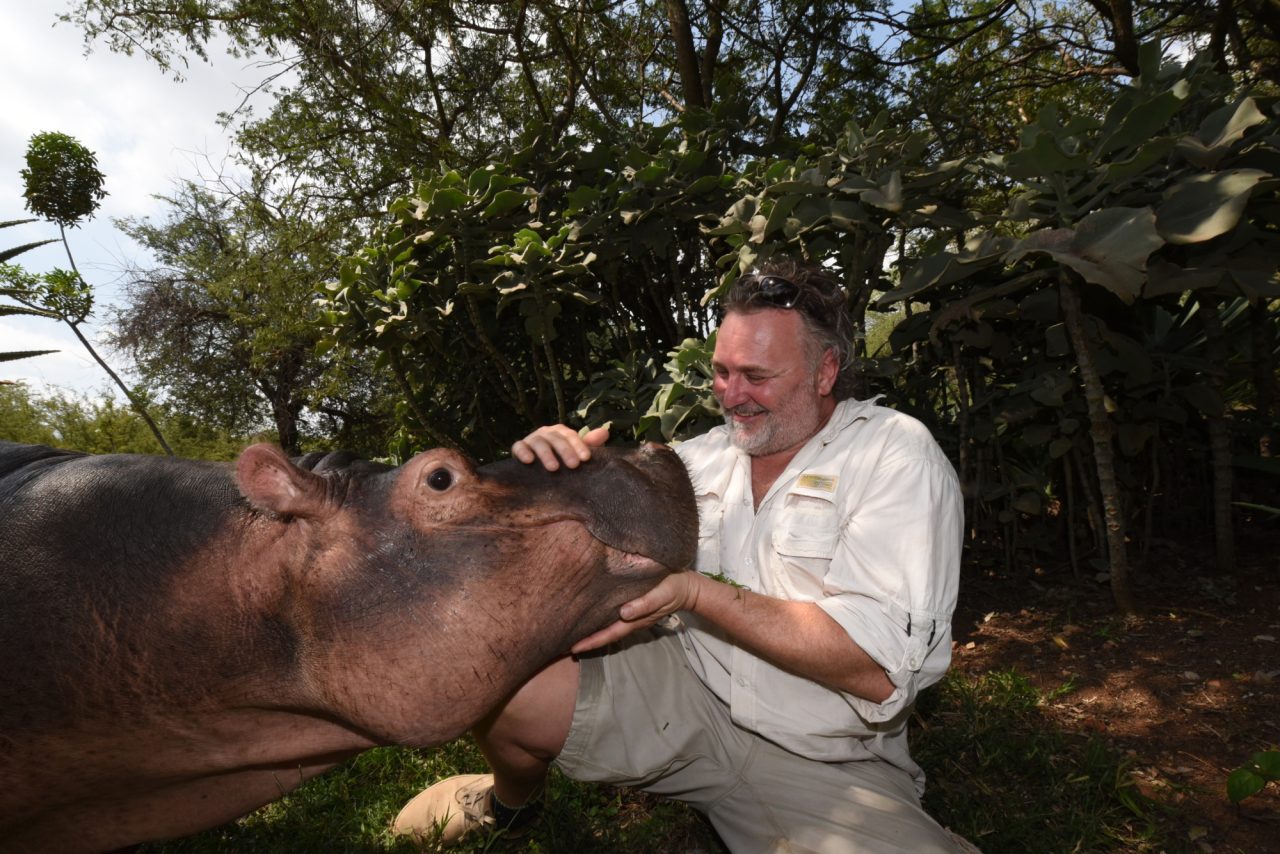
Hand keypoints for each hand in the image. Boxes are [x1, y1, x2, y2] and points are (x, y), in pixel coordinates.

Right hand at [512, 424, 609, 470]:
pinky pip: (518, 447)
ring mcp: (531, 440)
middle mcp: (546, 433)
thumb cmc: (562, 461)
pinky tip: (528, 460)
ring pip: (538, 442)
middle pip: (556, 438)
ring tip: (554, 468)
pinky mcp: (518, 448)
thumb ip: (590, 444)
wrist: (538, 472)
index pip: (571, 436)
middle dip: (565, 451)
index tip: (586, 458)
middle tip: (573, 465)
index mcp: (561, 432)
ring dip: (546, 454)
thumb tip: (605, 432)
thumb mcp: (576, 453)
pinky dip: (522, 451)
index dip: (579, 446)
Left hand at [570, 571, 702, 653]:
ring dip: (591, 629)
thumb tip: (623, 613)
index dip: (591, 642)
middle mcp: (630, 619)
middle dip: (586, 639)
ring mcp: (631, 613)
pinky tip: (589, 614)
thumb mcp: (662, 594)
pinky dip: (599, 618)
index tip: (573, 649)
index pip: (609, 634)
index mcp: (635, 619)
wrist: (689, 586)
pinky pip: (612, 615)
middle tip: (563, 643)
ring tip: (570, 630)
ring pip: (607, 625)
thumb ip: (645, 604)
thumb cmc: (674, 587)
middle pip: (605, 633)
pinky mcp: (632, 604)